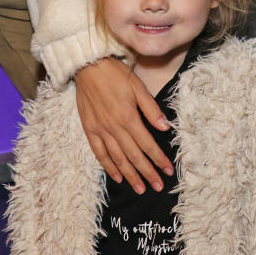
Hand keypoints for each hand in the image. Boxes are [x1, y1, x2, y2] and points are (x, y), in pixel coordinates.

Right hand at [74, 57, 174, 193]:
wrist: (87, 66)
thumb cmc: (115, 74)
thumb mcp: (138, 86)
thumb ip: (151, 109)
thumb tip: (165, 127)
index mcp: (128, 117)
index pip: (147, 144)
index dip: (159, 159)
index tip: (168, 171)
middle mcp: (114, 127)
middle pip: (134, 156)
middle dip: (147, 173)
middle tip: (158, 187)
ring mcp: (100, 130)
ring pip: (117, 159)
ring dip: (130, 176)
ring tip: (141, 188)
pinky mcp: (90, 129)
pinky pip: (99, 153)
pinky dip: (109, 166)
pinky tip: (117, 177)